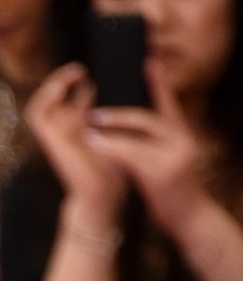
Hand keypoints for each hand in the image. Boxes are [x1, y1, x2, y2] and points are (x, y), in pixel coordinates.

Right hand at [24, 63, 128, 226]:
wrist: (101, 195)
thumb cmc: (112, 171)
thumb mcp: (114, 138)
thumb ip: (111, 119)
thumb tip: (121, 99)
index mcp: (79, 130)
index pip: (73, 101)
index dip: (78, 86)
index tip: (94, 74)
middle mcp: (64, 130)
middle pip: (53, 98)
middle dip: (63, 80)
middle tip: (81, 69)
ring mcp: (54, 134)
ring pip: (41, 102)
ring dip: (53, 85)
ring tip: (72, 73)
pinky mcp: (49, 137)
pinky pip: (37, 112)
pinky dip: (45, 97)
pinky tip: (62, 87)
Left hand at [83, 61, 213, 239]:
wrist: (190, 219)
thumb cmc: (172, 188)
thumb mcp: (165, 159)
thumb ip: (153, 141)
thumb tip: (128, 121)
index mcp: (183, 136)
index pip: (170, 104)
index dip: (158, 83)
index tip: (148, 62)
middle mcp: (183, 142)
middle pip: (151, 117)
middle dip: (122, 112)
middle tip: (94, 109)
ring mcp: (175, 157)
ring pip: (140, 135)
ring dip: (112, 128)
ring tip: (90, 124)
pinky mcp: (163, 174)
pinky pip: (131, 155)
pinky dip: (110, 147)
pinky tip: (93, 144)